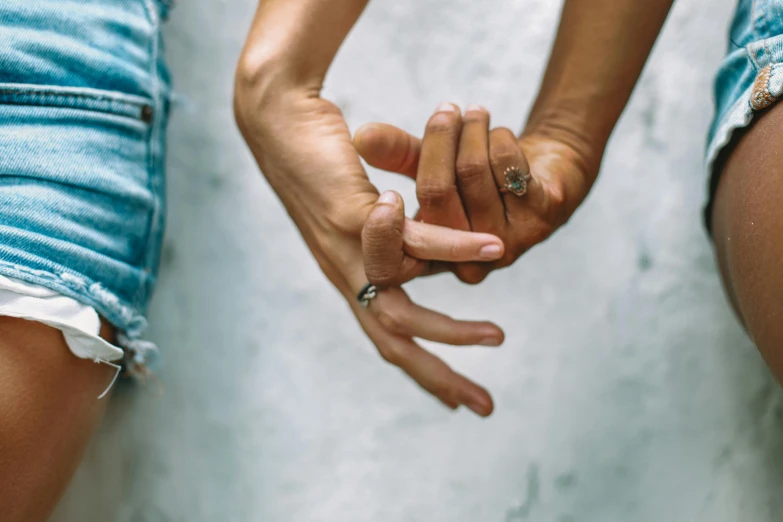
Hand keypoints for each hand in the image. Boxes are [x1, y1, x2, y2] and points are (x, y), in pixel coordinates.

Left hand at [234, 76, 505, 414]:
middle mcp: (347, 272)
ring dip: (452, 328)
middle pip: (394, 344)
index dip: (423, 371)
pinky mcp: (350, 213)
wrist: (277, 121)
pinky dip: (455, 248)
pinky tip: (489, 250)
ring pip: (403, 307)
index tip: (456, 400)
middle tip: (482, 407)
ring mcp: (346, 248)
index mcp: (352, 275)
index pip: (388, 338)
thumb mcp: (360, 208)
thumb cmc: (318, 160)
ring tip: (496, 337)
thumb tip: (416, 238)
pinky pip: (413, 241)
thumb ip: (388, 233)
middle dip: (439, 379)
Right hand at [354, 104, 596, 282]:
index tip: (369, 152)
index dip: (383, 218)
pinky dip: (502, 138)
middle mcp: (467, 262)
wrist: (550, 173)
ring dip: (474, 131)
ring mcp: (508, 243)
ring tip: (476, 113)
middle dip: (440, 139)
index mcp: (434, 260)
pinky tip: (501, 134)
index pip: (396, 249)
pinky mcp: (543, 217)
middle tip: (445, 110)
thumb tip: (361, 136)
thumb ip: (396, 155)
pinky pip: (508, 163)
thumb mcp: (429, 166)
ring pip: (472, 172)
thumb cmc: (480, 177)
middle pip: (436, 192)